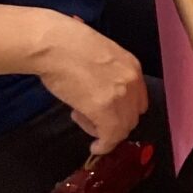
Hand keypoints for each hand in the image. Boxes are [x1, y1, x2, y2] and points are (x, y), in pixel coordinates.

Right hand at [35, 15, 148, 154]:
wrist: (53, 44)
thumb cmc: (68, 44)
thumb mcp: (100, 55)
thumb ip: (108, 74)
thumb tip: (101, 88)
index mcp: (132, 65)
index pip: (138, 99)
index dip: (124, 111)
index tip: (109, 114)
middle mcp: (132, 81)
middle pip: (133, 115)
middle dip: (115, 122)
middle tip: (91, 117)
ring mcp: (120, 96)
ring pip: (123, 128)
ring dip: (106, 131)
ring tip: (82, 119)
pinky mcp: (104, 110)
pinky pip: (111, 137)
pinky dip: (105, 145)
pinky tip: (95, 147)